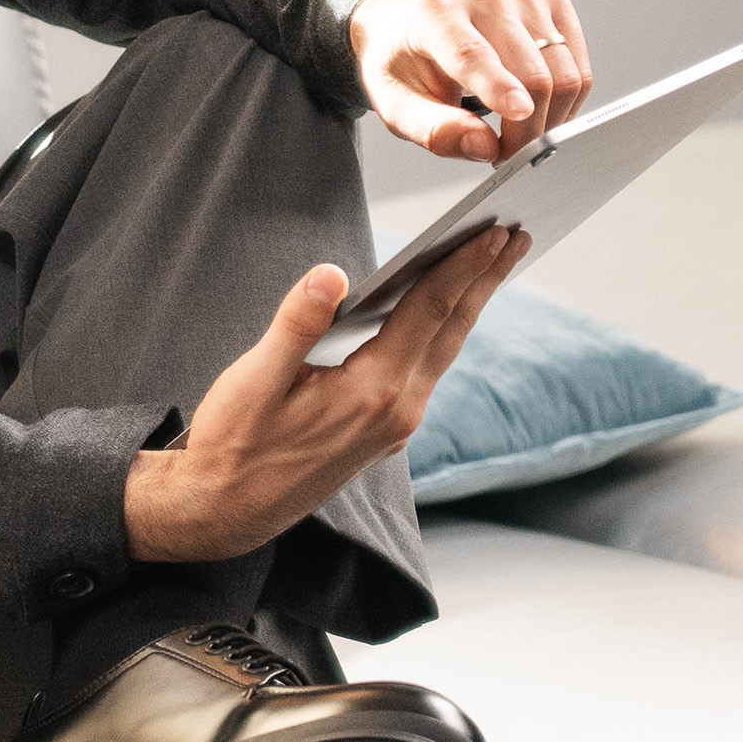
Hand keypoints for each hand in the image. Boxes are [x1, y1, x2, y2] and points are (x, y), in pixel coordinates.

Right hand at [123, 225, 528, 563]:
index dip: (461, 267)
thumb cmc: (233, 444)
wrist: (225, 511)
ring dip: (468, 306)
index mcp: (371, 391)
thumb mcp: (254, 380)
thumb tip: (331, 274)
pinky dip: (441, 334)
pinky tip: (439, 319)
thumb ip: (296, 325)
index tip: (494, 231)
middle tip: (517, 236)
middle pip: (452, 331)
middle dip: (483, 280)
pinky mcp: (382, 433)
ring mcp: (394, 426)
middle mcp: (397, 411)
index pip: (428, 313)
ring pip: (443, 353)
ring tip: (490, 268)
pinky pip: (425, 371)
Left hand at [350, 0, 592, 162]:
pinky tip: (537, 108)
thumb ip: (434, 129)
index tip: (519, 114)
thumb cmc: (402, 62)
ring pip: (564, 73)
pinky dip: (566, 99)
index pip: (472, 52)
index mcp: (435, 14)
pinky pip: (579, 65)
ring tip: (520, 134)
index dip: (497, 86)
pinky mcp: (552, 2)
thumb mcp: (394, 103)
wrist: (409, 20)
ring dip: (550, 118)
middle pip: (530, 73)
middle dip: (527, 130)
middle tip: (508, 156)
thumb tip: (484, 148)